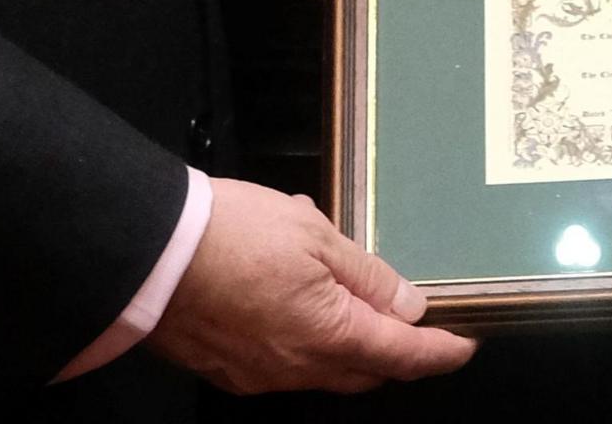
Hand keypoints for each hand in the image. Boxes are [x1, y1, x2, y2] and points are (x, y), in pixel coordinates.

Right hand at [145, 176, 477, 394]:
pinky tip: (286, 295)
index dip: (440, 352)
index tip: (463, 344)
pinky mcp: (227, 369)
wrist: (148, 252)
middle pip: (365, 370)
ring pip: (321, 368)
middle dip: (391, 348)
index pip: (404, 356)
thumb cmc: (229, 235)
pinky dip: (299, 337)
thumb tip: (407, 304)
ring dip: (341, 338)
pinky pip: (281, 363)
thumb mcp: (315, 235)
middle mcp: (297, 368)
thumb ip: (366, 275)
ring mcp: (259, 375)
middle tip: (404, 312)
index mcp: (330, 335)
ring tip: (331, 282)